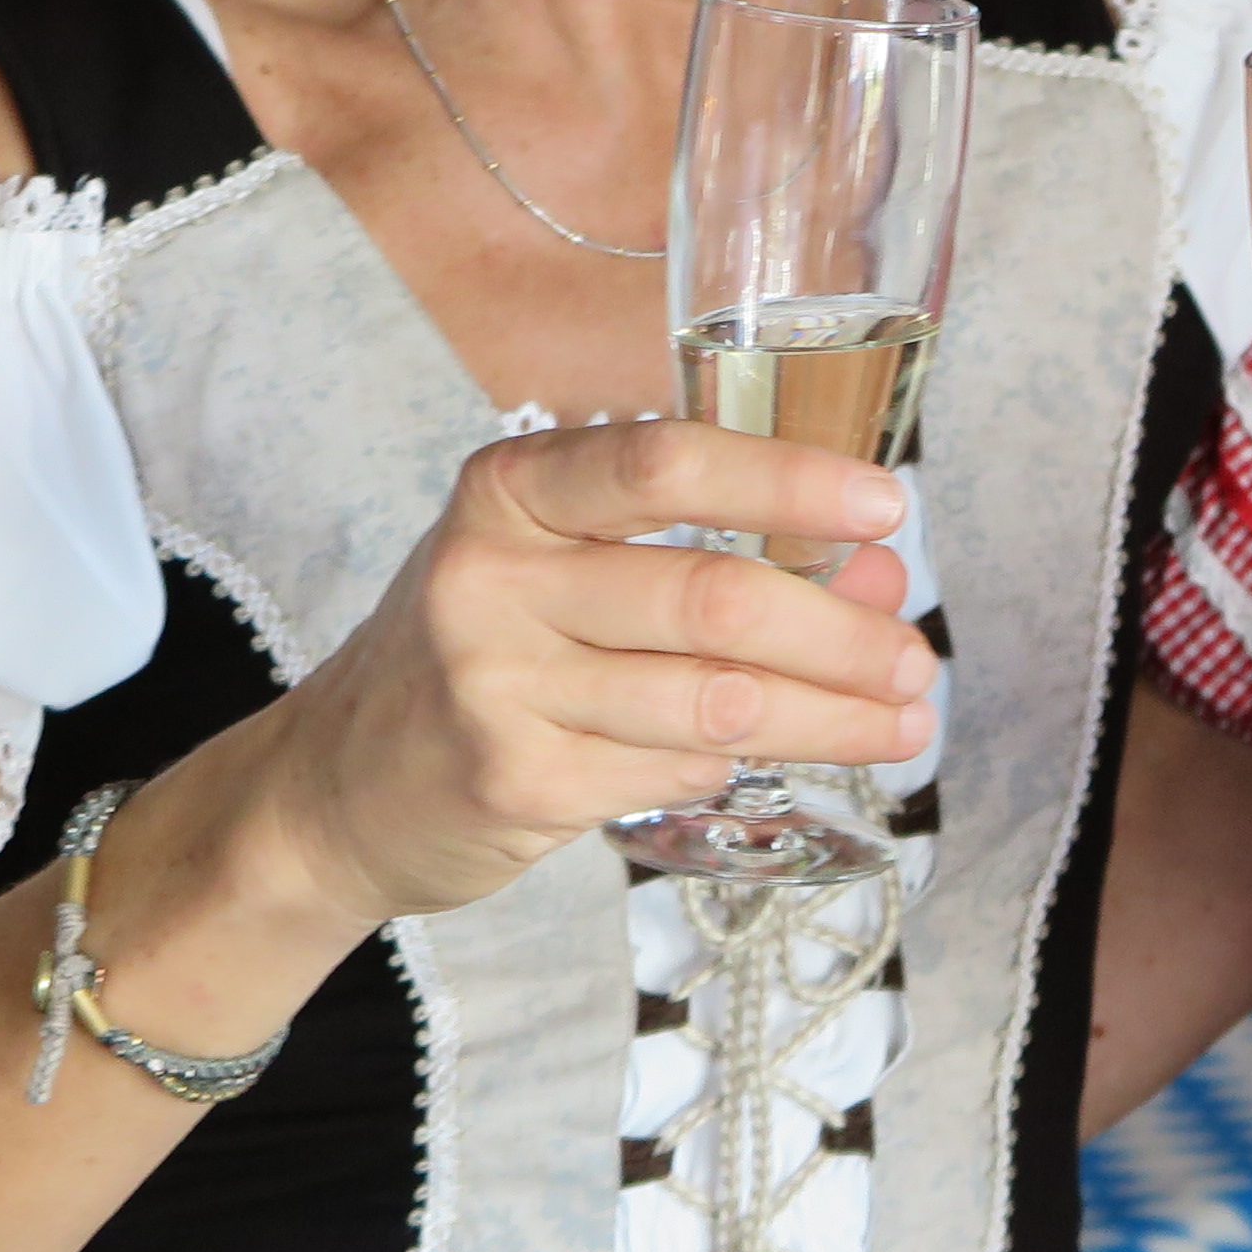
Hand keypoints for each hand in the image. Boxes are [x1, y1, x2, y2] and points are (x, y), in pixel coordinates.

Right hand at [240, 421, 937, 927]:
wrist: (334, 788)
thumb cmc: (486, 647)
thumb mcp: (573, 566)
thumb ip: (719, 550)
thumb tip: (878, 578)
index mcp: (513, 491)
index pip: (667, 464)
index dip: (790, 481)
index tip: (887, 507)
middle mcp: (492, 579)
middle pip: (713, 599)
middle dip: (842, 635)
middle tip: (917, 659)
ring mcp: (496, 685)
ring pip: (715, 700)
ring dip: (832, 715)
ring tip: (905, 719)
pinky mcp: (515, 782)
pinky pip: (677, 767)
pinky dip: (745, 761)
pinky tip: (779, 754)